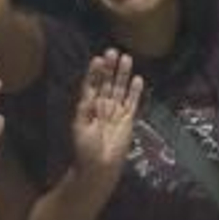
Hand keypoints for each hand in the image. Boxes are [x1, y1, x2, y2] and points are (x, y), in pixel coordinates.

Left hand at [71, 50, 143, 177]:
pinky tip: (138, 79)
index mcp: (88, 106)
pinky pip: (133, 103)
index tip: (98, 58)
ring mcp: (116, 112)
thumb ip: (85, 107)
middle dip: (110, 68)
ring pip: (120, 89)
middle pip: (107, 83)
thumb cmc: (85, 148)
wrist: (99, 167)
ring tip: (126, 58)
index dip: (95, 72)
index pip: (92, 84)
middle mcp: (102, 106)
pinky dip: (136, 92)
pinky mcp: (128, 120)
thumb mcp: (80, 126)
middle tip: (113, 51)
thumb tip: (89, 89)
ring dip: (123, 75)